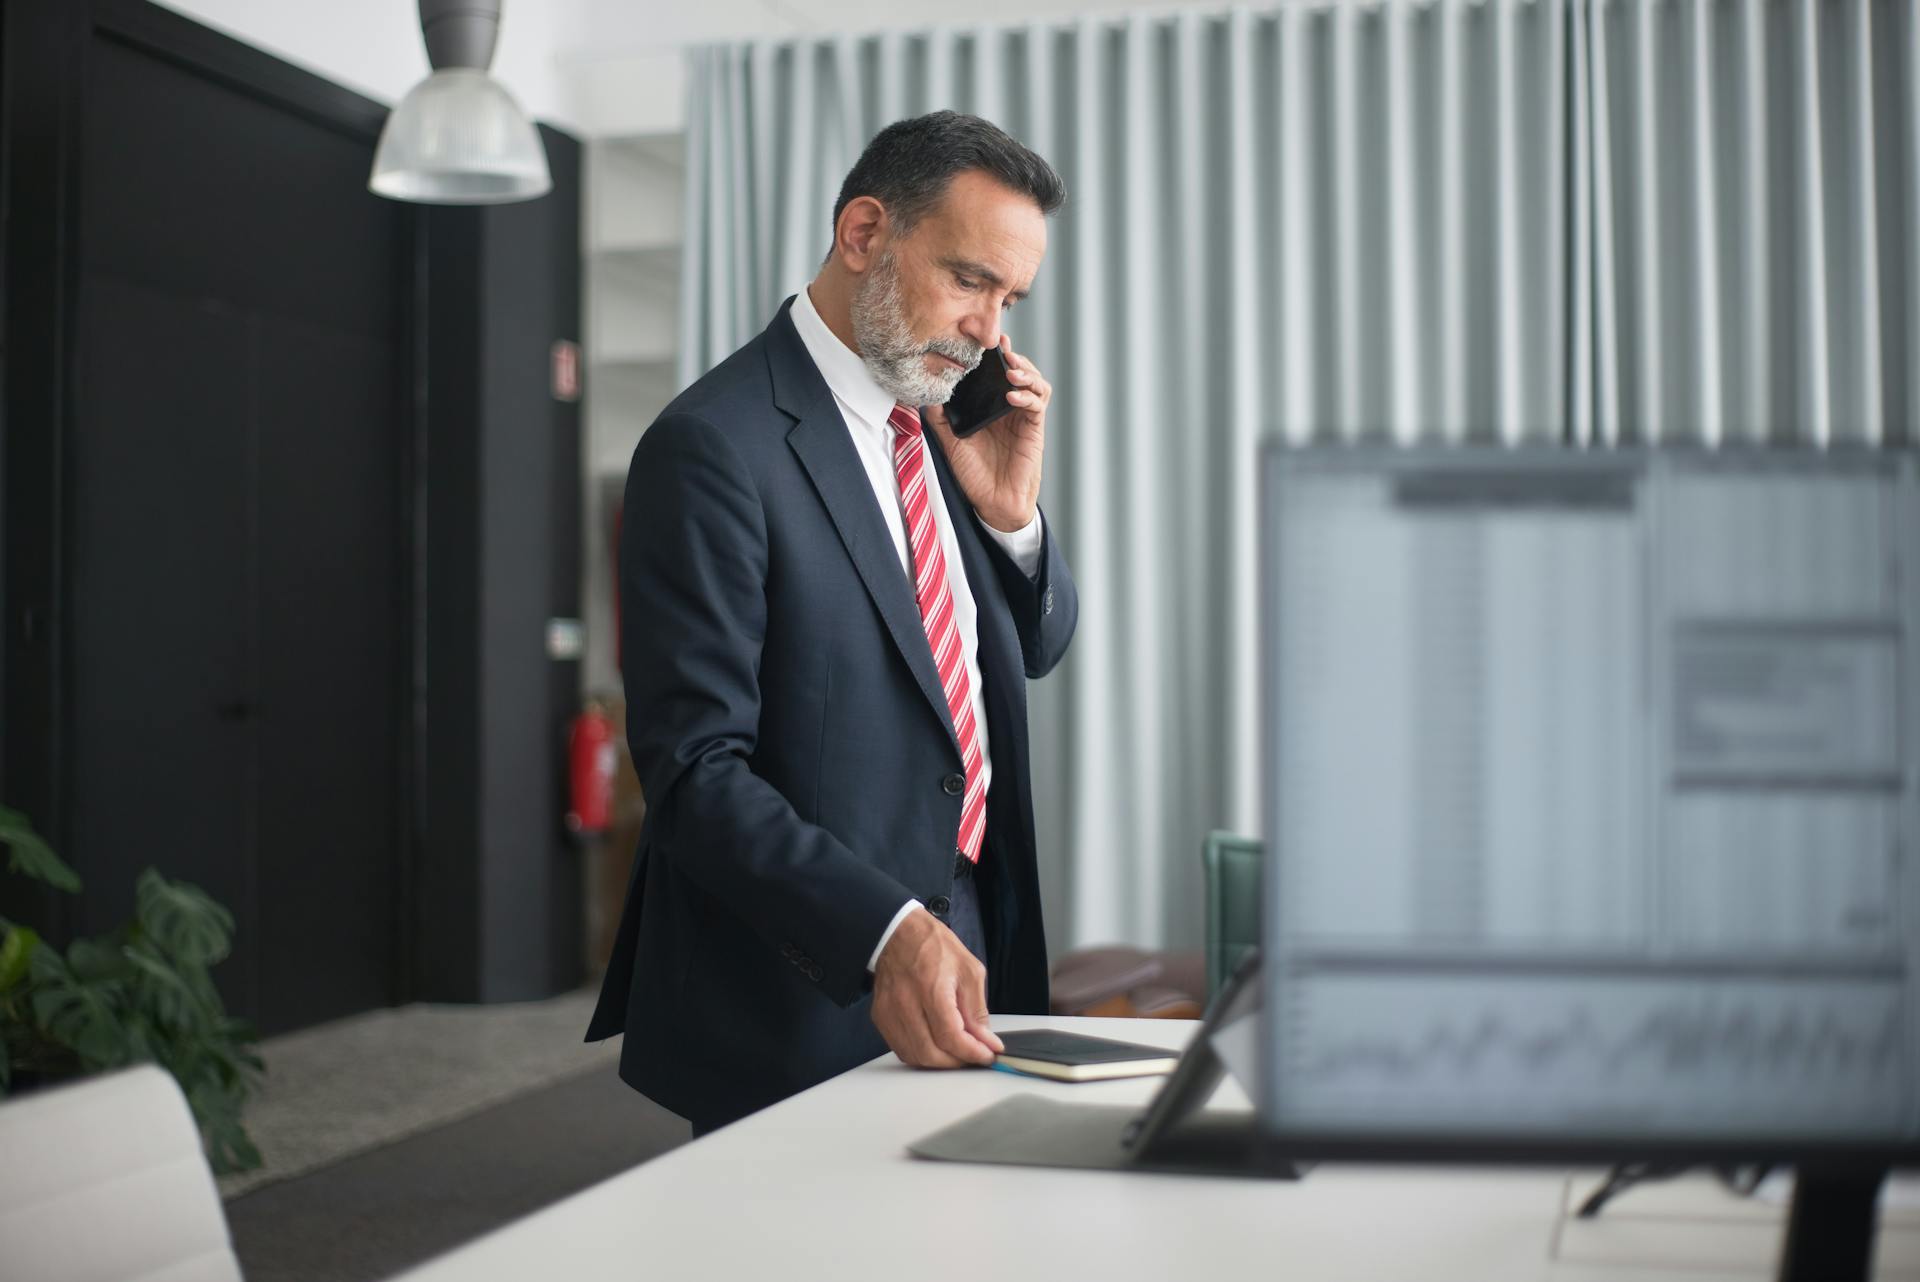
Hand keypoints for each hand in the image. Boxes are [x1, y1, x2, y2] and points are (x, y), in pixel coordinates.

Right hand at [870, 907, 1003, 1067]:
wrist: (899, 933)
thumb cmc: (934, 947)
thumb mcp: (969, 971)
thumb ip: (977, 1010)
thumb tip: (986, 1040)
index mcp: (932, 989)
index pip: (950, 1037)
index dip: (972, 1052)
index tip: (986, 1054)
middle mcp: (906, 1003)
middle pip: (931, 1053)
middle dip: (957, 1061)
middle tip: (974, 1055)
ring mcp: (890, 1012)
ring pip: (914, 1056)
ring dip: (939, 1061)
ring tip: (956, 1051)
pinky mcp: (881, 1017)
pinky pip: (901, 1048)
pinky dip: (921, 1054)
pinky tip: (935, 1045)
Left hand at [925, 335, 1050, 533]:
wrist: (993, 502)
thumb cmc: (974, 474)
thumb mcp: (950, 441)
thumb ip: (940, 418)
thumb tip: (925, 394)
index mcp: (990, 406)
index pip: (996, 373)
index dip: (995, 356)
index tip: (986, 342)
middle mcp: (1009, 408)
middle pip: (1020, 371)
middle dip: (1013, 356)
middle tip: (1001, 348)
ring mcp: (1024, 417)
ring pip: (1036, 382)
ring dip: (1026, 371)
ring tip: (1010, 369)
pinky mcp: (1034, 429)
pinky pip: (1038, 404)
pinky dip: (1028, 395)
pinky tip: (1012, 396)